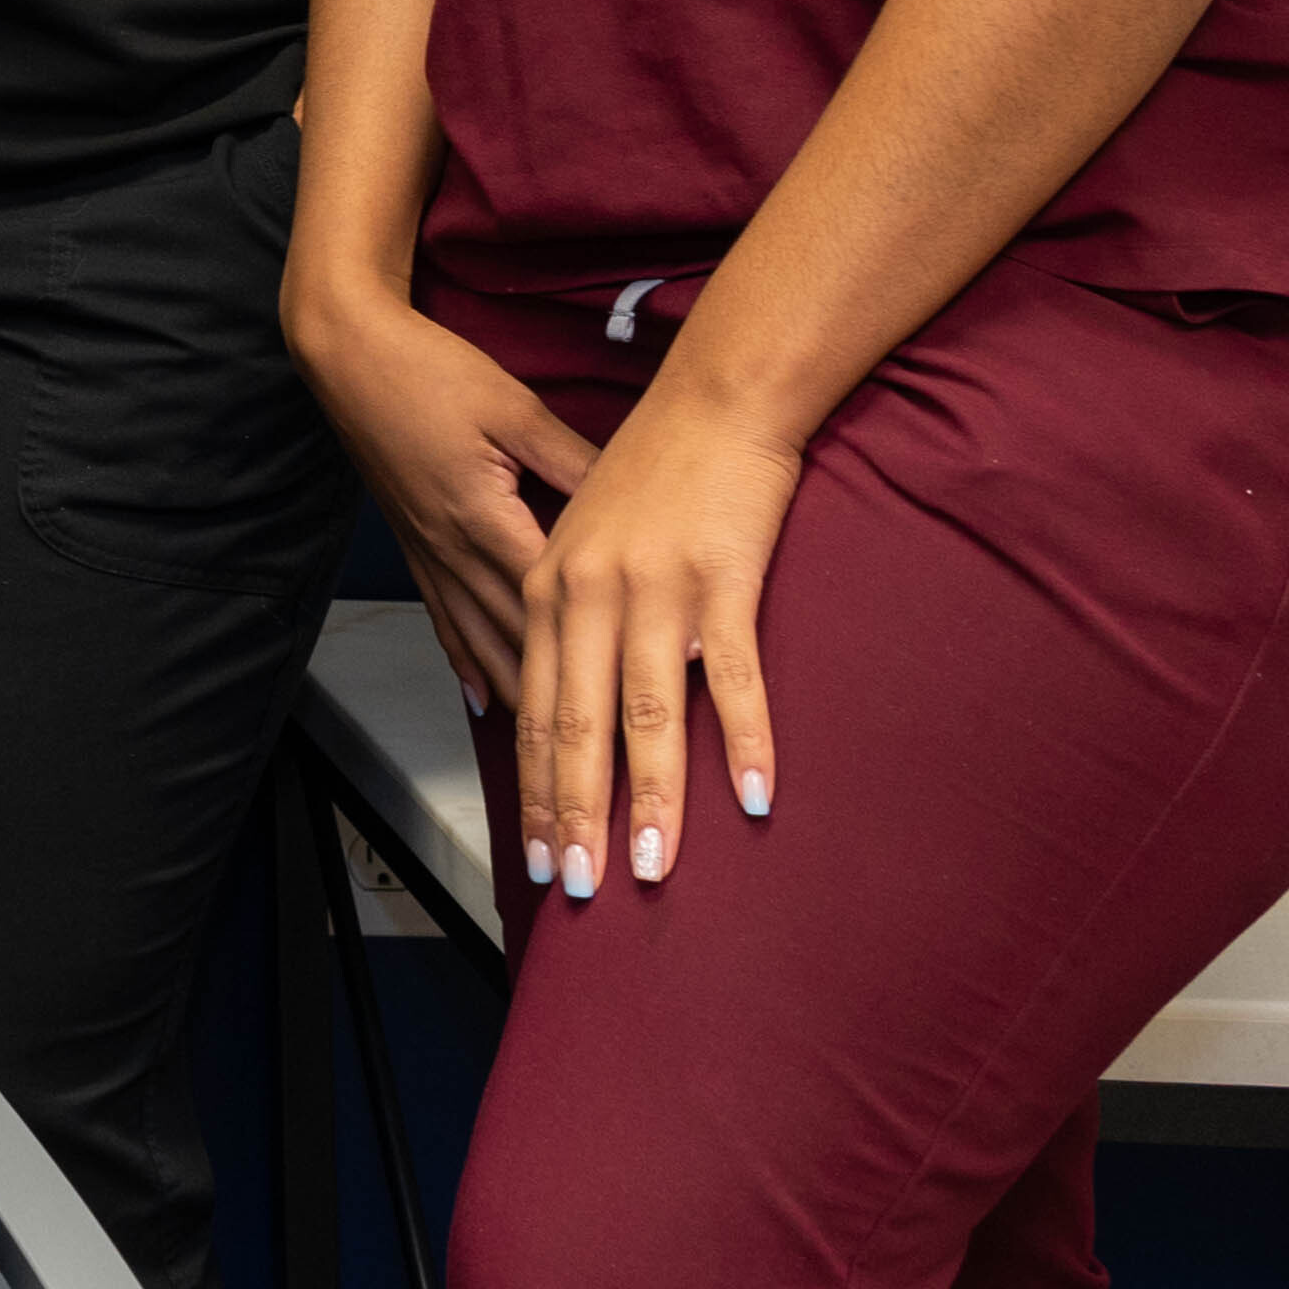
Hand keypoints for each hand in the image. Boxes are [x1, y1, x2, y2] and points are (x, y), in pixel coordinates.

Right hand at [294, 287, 597, 715]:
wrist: (348, 356)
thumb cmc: (427, 371)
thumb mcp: (513, 408)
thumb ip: (574, 459)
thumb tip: (636, 503)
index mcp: (484, 516)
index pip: (549, 604)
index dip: (589, 655)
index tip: (625, 698)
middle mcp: (454, 548)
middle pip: (515, 640)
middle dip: (555, 704)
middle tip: (587, 755)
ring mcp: (430, 553)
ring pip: (479, 641)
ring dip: (515, 696)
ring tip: (549, 754)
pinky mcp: (415, 546)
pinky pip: (444, 620)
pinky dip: (465, 664)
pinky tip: (481, 697)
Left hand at [516, 381, 801, 900]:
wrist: (716, 400)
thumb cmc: (654, 475)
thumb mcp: (582, 538)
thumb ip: (568, 612)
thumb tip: (563, 696)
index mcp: (549, 590)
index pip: (534, 710)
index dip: (535, 789)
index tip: (538, 856)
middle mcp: (589, 595)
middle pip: (577, 727)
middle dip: (576, 817)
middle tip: (578, 888)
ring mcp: (655, 590)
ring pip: (647, 716)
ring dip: (653, 802)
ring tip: (655, 870)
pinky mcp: (722, 580)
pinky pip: (733, 678)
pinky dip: (744, 740)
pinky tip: (754, 796)